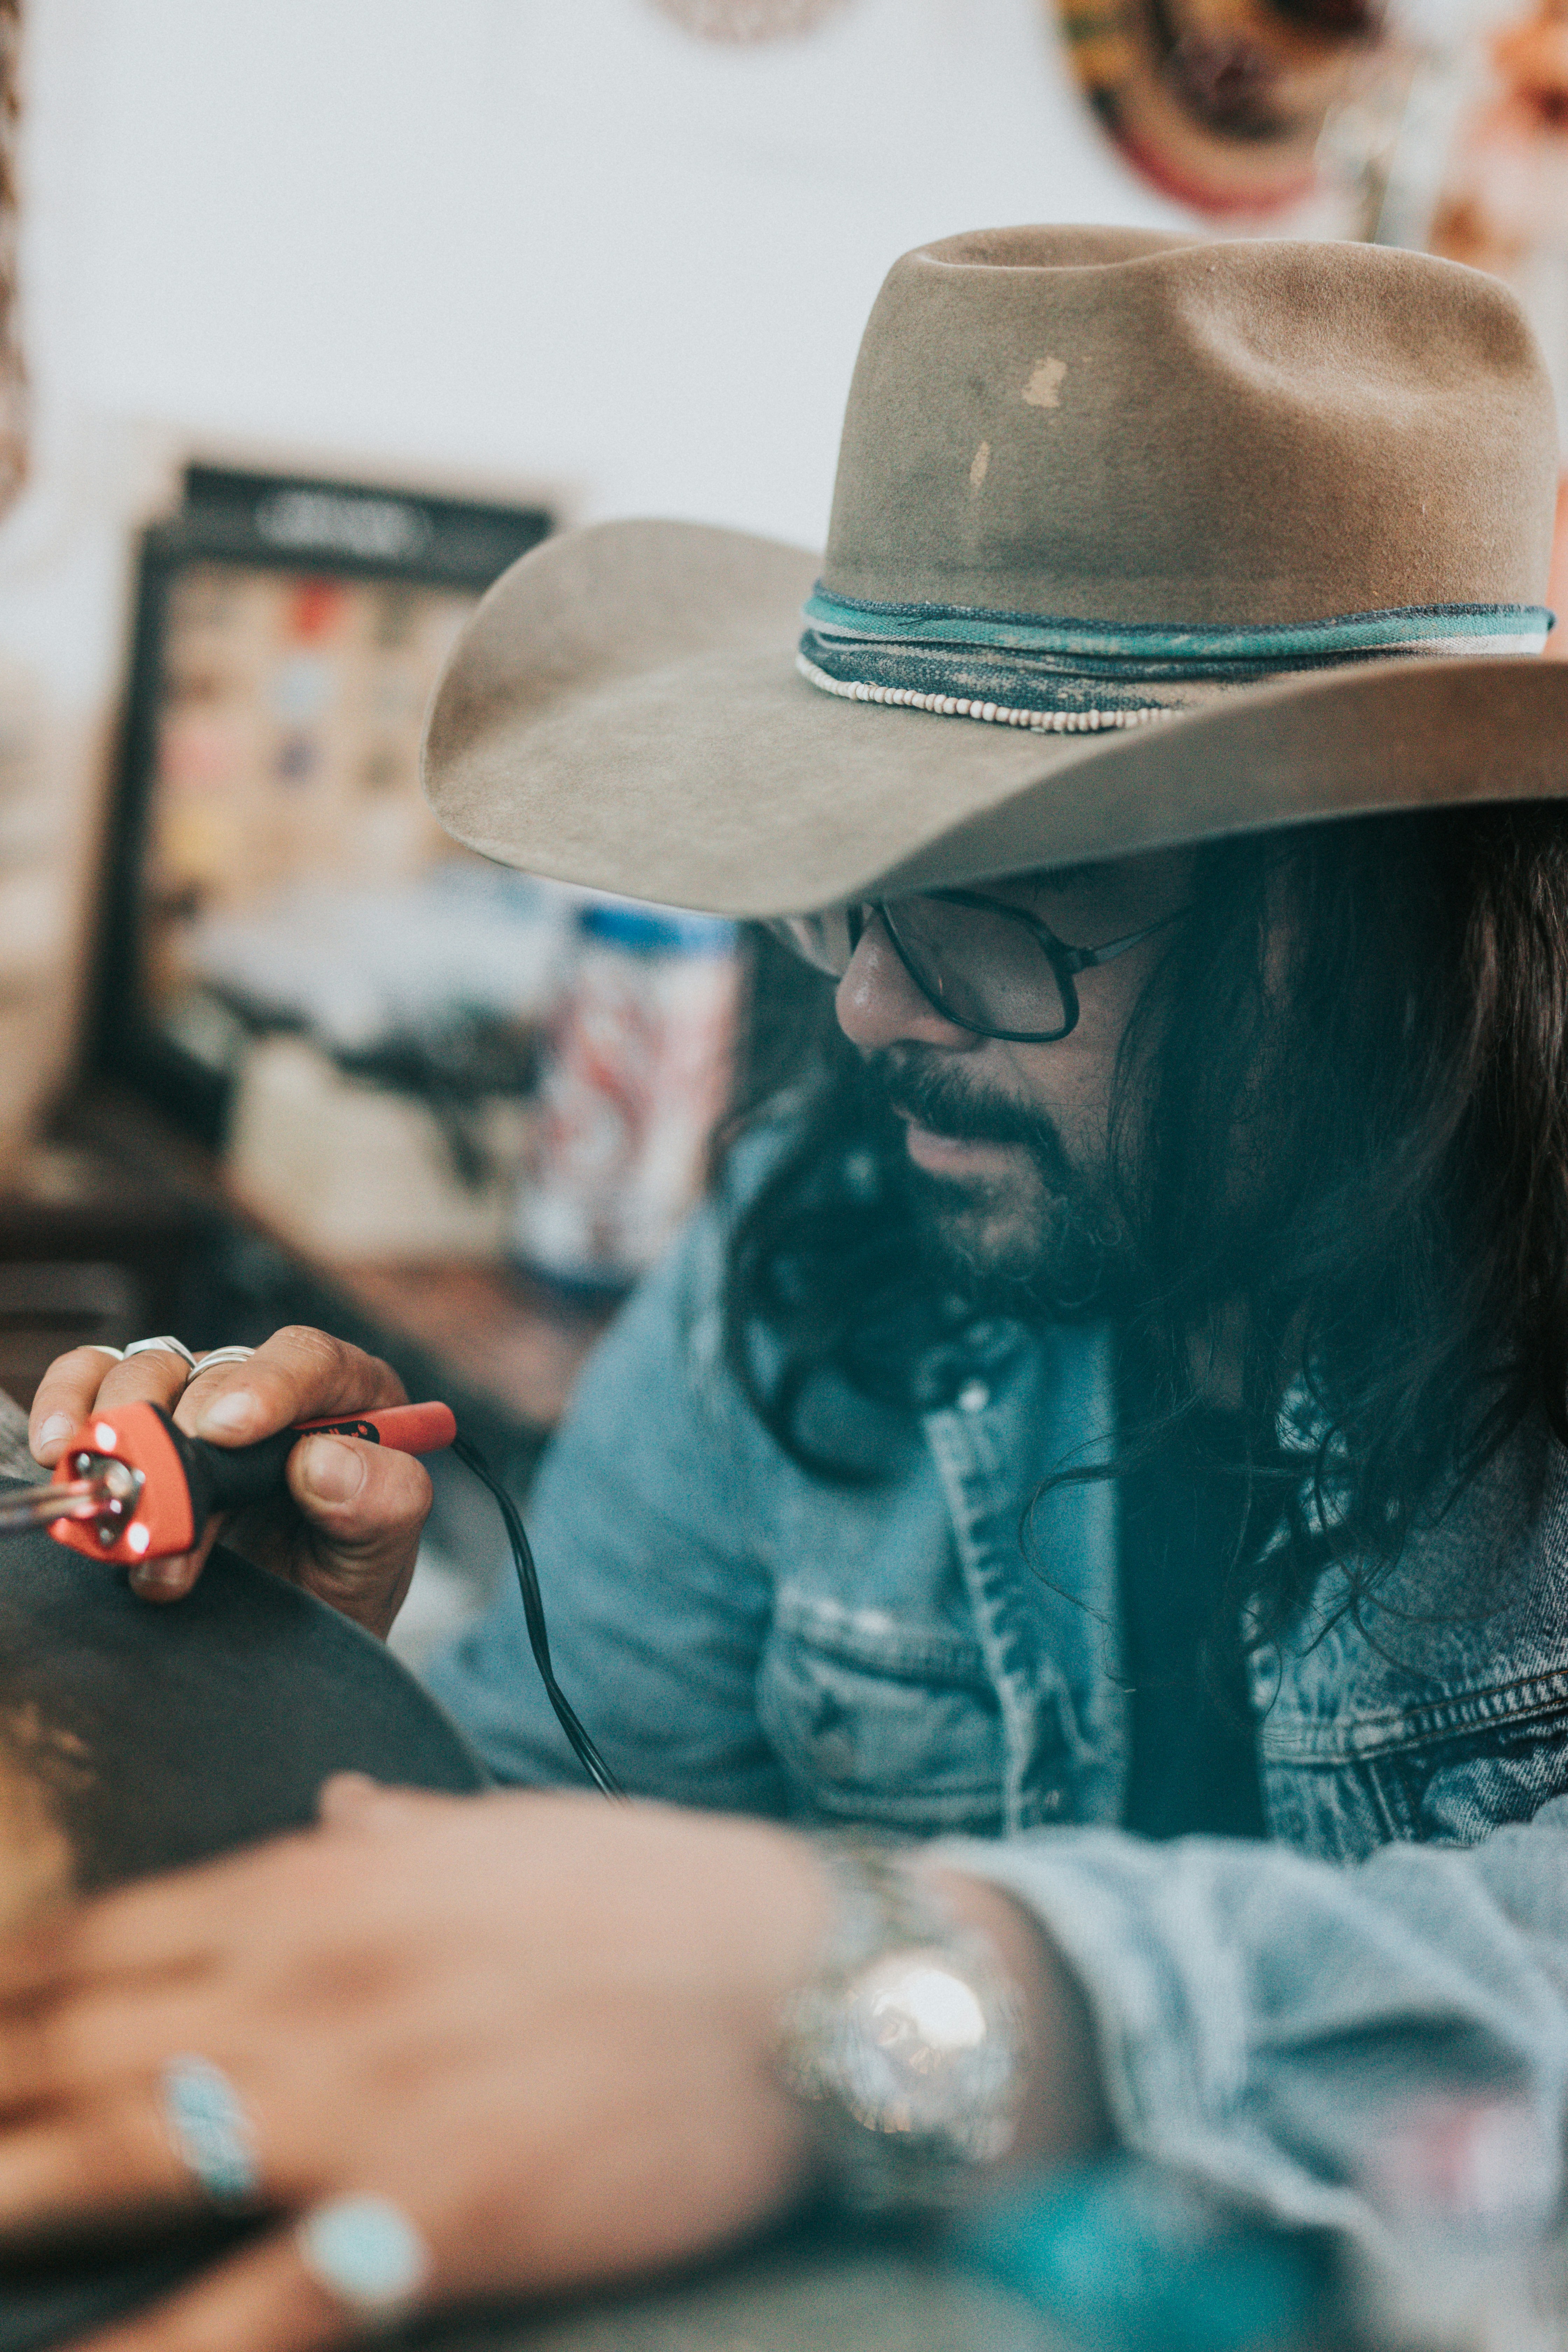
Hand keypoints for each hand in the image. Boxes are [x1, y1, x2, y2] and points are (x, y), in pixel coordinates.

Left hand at [0, 1787, 834, 2346]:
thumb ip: (396, 1831)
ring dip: (5, 2192)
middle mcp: (310, 1981)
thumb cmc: (661, 1896)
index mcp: (329, 1884)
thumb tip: (331, 1806)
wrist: (808, 1974)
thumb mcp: (511, 1833)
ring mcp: (360, 2101)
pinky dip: (161, 2351)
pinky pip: (255, 2307)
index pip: (98, 1939)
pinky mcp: (427, 2217)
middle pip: (71, 2046)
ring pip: (115, 2158)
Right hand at [28, 1328, 431, 1637]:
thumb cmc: (340, 1578)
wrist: (287, 1631)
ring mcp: (200, 1397)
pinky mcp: (142, 1416)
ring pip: (151, 1372)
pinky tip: (59, 1445)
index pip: (310, 1361)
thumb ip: (381, 1505)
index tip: (227, 1430)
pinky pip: (95, 1378)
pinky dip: (69, 1403)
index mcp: (348, 1398)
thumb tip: (324, 1461)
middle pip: (218, 1373)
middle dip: (185, 1446)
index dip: (268, 1386)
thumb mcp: (380, 1556)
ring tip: (128, 1524)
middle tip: (167, 1509)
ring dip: (128, 1439)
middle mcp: (272, 1386)